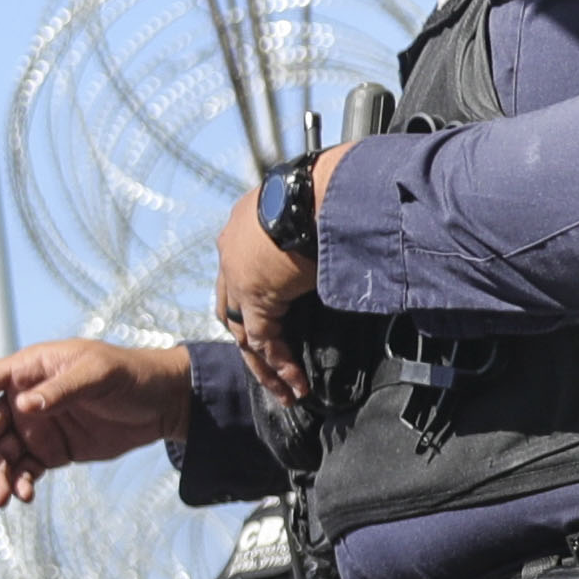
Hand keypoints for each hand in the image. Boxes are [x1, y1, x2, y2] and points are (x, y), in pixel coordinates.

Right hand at [0, 338, 195, 504]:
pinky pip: (21, 471)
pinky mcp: (49, 452)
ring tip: (3, 499)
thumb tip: (24, 406)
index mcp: (27, 370)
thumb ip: (61, 390)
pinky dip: (17, 484)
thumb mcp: (98, 375)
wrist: (161, 403)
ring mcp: (34, 427)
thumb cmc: (128, 375)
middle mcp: (22, 398)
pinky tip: (23, 497)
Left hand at [212, 144, 356, 406]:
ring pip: (243, 332)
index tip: (275, 326)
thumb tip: (346, 240)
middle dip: (251, 340)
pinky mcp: (256, 296)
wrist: (320, 189)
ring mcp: (238, 275)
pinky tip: (295, 383)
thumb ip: (316, 234)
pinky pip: (263, 341)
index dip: (254, 304)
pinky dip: (279, 365)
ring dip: (264, 364)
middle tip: (270, 367)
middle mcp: (232, 251)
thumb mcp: (313, 212)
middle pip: (232, 309)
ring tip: (286, 390)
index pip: (240, 274)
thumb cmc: (328, 189)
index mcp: (244, 226)